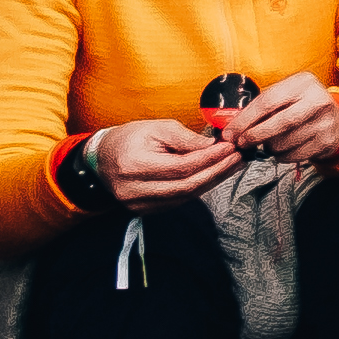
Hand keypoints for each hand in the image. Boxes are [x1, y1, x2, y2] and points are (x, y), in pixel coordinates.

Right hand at [86, 119, 244, 204]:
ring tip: (232, 165)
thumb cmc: (129, 139)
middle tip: (238, 157)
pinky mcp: (145, 210)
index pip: (181, 167)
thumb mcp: (155, 127)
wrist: (101, 159)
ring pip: (185, 196)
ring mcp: (139, 205)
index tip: (230, 146)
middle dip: (217, 171)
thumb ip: (185, 138)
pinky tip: (214, 175)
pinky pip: (179, 201)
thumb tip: (213, 146)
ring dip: (212, 181)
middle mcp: (135, 191)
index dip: (209, 158)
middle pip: (186, 186)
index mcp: (134, 166)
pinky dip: (199, 188)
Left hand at [218, 73, 338, 161]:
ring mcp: (325, 122)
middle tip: (240, 143)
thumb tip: (231, 124)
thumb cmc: (302, 106)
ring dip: (268, 147)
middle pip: (278, 123)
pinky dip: (281, 156)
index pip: (267, 101)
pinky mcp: (327, 141)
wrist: (337, 119)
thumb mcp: (286, 95)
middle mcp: (318, 100)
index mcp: (303, 82)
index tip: (230, 132)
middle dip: (254, 135)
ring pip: (284, 142)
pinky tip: (283, 148)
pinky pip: (294, 155)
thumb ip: (262, 105)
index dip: (244, 119)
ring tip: (268, 143)